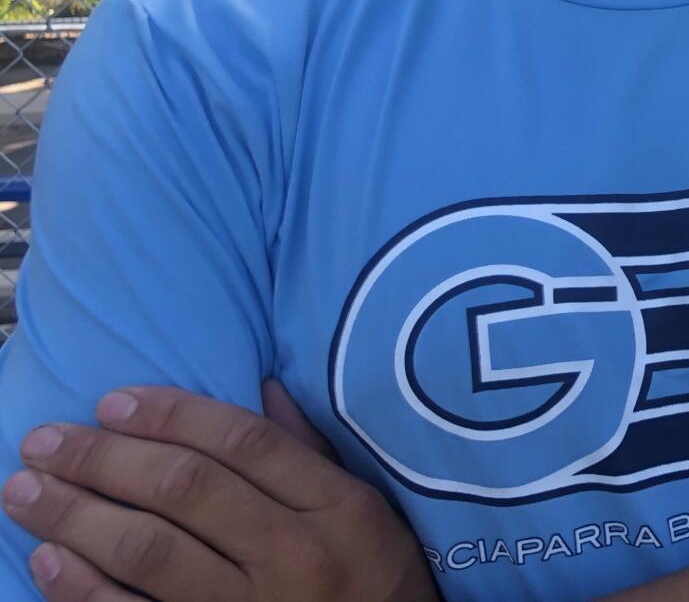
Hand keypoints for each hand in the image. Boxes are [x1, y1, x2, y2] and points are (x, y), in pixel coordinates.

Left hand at [1, 383, 439, 601]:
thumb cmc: (376, 580)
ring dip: (78, 517)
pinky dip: (87, 593)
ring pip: (151, 552)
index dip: (172, 415)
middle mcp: (293, 555)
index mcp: (335, 506)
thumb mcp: (365, 509)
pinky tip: (50, 562)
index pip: (242, 442)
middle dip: (105, 459)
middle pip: (186, 491)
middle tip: (45, 439)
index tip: (112, 400)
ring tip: (26, 491)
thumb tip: (262, 385)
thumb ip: (308, 451)